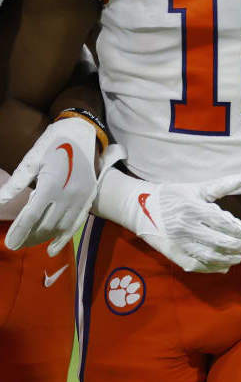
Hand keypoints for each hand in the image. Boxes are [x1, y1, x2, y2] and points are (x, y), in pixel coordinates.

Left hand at [2, 116, 107, 254]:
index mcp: (51, 184)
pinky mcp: (89, 198)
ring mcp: (81, 198)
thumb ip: (16, 183)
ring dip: (45, 237)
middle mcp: (68, 194)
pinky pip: (76, 222)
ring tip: (30, 244)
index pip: (32, 215)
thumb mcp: (31, 160)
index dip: (20, 231)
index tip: (9, 244)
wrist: (83, 132)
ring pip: (61, 226)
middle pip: (46, 224)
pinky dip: (65, 237)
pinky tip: (53, 249)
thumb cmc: (52, 144)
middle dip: (30, 236)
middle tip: (15, 244)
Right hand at [93, 166, 240, 272]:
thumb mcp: (197, 188)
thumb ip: (223, 184)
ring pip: (209, 256)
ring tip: (237, 257)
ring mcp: (178, 243)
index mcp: (193, 209)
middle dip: (238, 246)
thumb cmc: (173, 196)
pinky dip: (212, 268)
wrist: (140, 208)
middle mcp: (185, 227)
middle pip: (219, 242)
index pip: (223, 223)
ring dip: (228, 259)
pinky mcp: (172, 254)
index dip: (239, 230)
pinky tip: (222, 266)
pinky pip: (195, 265)